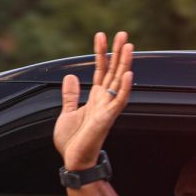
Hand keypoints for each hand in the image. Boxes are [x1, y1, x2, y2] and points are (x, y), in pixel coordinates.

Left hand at [53, 31, 133, 170]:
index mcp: (96, 98)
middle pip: (114, 71)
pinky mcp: (108, 119)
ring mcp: (108, 109)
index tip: (101, 35)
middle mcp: (105, 100)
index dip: (101, 52)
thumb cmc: (72, 142)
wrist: (73, 161)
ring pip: (120, 82)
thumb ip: (70, 95)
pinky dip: (125, 88)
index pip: (101, 70)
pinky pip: (120, 101)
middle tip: (123, 33)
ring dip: (124, 64)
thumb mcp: (66, 112)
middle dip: (118, 52)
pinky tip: (129, 74)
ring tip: (128, 46)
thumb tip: (70, 77)